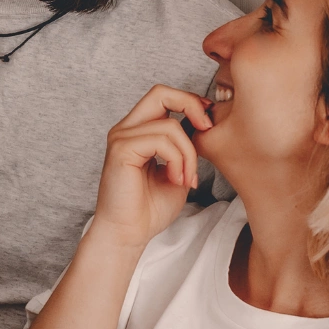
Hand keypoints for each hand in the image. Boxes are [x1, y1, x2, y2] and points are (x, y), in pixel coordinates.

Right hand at [92, 86, 212, 249]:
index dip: (189, 102)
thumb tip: (204, 124)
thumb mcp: (177, 170)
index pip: (163, 97)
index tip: (208, 124)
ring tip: (185, 179)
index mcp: (137, 131)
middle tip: (206, 130)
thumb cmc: (149, 209)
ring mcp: (120, 138)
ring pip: (170, 126)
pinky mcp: (121, 151)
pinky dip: (177, 160)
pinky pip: (161, 141)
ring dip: (188, 154)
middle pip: (161, 93)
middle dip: (191, 106)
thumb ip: (185, 147)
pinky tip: (176, 180)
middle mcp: (126, 129)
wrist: (128, 235)